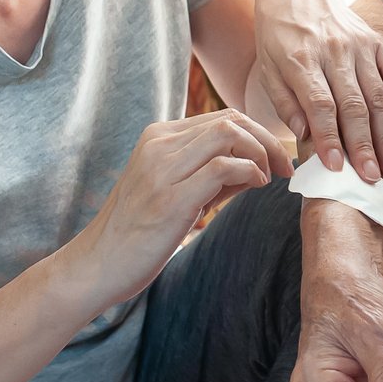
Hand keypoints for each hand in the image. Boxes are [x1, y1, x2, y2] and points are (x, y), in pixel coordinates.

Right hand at [76, 110, 291, 304]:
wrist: (97, 264)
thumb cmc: (137, 232)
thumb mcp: (174, 192)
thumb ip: (212, 176)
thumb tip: (256, 168)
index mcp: (158, 137)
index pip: (222, 117)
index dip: (257, 133)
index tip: (276, 157)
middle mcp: (158, 144)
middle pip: (230, 119)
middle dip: (267, 140)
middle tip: (285, 167)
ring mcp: (162, 169)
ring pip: (229, 134)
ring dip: (261, 153)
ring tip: (270, 177)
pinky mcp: (171, 197)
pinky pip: (223, 166)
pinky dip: (249, 171)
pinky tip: (256, 186)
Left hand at [254, 0, 382, 181]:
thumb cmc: (278, 39)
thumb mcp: (268, 69)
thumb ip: (285, 103)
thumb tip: (306, 137)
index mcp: (302, 61)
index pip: (321, 106)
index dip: (330, 138)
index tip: (337, 168)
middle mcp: (334, 53)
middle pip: (353, 106)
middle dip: (363, 146)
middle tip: (371, 179)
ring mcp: (359, 47)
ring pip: (378, 97)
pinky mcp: (376, 43)